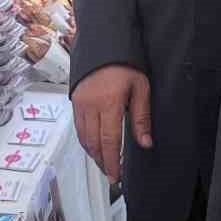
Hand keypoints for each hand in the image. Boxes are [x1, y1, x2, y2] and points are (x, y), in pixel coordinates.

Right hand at [72, 64, 152, 184]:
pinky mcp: (75, 99)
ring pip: (83, 137)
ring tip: (103, 163)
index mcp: (109, 104)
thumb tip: (145, 143)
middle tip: (111, 175)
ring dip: (92, 153)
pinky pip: (78, 126)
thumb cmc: (127, 65)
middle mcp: (91, 106)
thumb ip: (141, 117)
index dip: (112, 162)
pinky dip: (85, 140)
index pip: (109, 141)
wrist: (104, 43)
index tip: (116, 177)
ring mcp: (80, 103)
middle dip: (102, 162)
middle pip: (93, 143)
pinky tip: (93, 145)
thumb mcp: (141, 88)